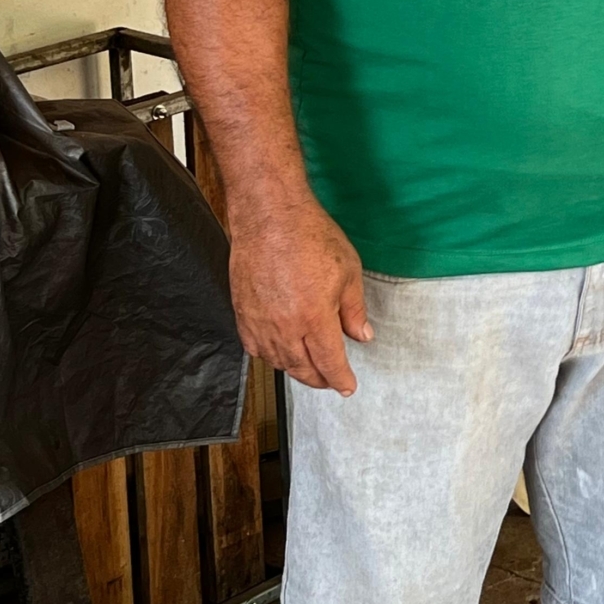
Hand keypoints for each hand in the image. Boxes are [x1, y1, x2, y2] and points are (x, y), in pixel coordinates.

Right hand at [227, 195, 371, 394]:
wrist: (270, 217)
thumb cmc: (311, 236)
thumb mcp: (348, 271)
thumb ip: (354, 310)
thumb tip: (362, 336)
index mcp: (314, 318)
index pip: (329, 362)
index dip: (340, 379)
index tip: (348, 387)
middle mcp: (284, 327)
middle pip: (301, 368)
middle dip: (319, 379)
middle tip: (332, 381)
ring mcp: (259, 322)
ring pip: (277, 361)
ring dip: (295, 370)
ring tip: (310, 370)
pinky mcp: (242, 312)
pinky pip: (254, 347)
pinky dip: (269, 356)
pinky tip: (279, 353)